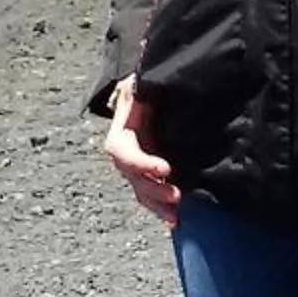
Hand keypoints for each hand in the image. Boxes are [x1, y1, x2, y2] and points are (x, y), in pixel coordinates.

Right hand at [103, 80, 179, 224]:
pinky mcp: (149, 167)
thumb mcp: (148, 75)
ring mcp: (136, 157)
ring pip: (138, 188)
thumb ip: (152, 80)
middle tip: (176, 195)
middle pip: (129, 175)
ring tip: (176, 215)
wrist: (155, 81)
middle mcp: (126, 143)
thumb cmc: (154, 76)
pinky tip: (175, 220)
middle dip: (152, 188)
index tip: (165, 168)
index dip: (140, 162)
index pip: (121, 149)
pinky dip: (160, 207)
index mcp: (123, 121)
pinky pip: (148, 191)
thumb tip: (161, 77)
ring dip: (156, 204)